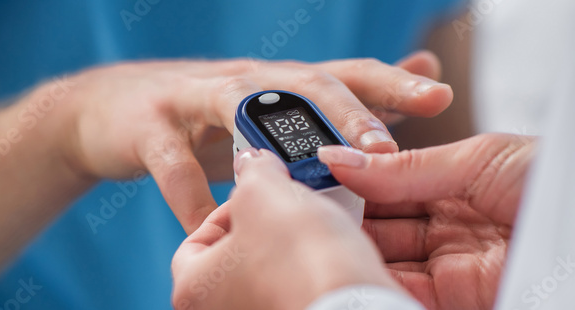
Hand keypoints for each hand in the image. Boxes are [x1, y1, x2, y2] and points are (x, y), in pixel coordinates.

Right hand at [33, 51, 452, 232]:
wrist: (103, 110)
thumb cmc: (196, 117)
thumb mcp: (265, 108)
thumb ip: (335, 101)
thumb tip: (416, 80)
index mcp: (275, 83)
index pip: (342, 73)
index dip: (390, 81)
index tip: (438, 95)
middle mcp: (241, 82)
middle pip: (301, 84)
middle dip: (346, 112)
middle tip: (384, 147)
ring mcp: (192, 99)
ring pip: (240, 107)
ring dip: (275, 140)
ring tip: (306, 174)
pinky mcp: (148, 127)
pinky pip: (172, 166)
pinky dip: (191, 198)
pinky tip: (209, 225)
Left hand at [170, 148, 400, 309]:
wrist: (358, 305)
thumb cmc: (302, 260)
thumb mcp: (263, 190)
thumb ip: (251, 171)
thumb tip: (253, 163)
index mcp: (193, 287)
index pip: (196, 240)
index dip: (225, 209)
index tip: (251, 195)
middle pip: (233, 256)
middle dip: (261, 224)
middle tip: (283, 205)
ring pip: (269, 271)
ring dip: (289, 245)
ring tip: (311, 225)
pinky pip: (297, 287)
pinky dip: (309, 268)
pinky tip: (328, 252)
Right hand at [318, 133, 536, 309]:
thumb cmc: (557, 185)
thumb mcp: (476, 160)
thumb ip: (402, 167)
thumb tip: (338, 160)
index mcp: (454, 185)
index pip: (385, 185)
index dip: (349, 181)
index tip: (310, 176)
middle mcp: (447, 227)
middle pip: (376, 225)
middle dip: (340, 216)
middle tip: (302, 206)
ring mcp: (449, 266)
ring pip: (380, 259)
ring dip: (348, 247)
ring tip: (313, 232)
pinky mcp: (453, 299)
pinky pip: (399, 291)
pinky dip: (370, 280)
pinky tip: (344, 262)